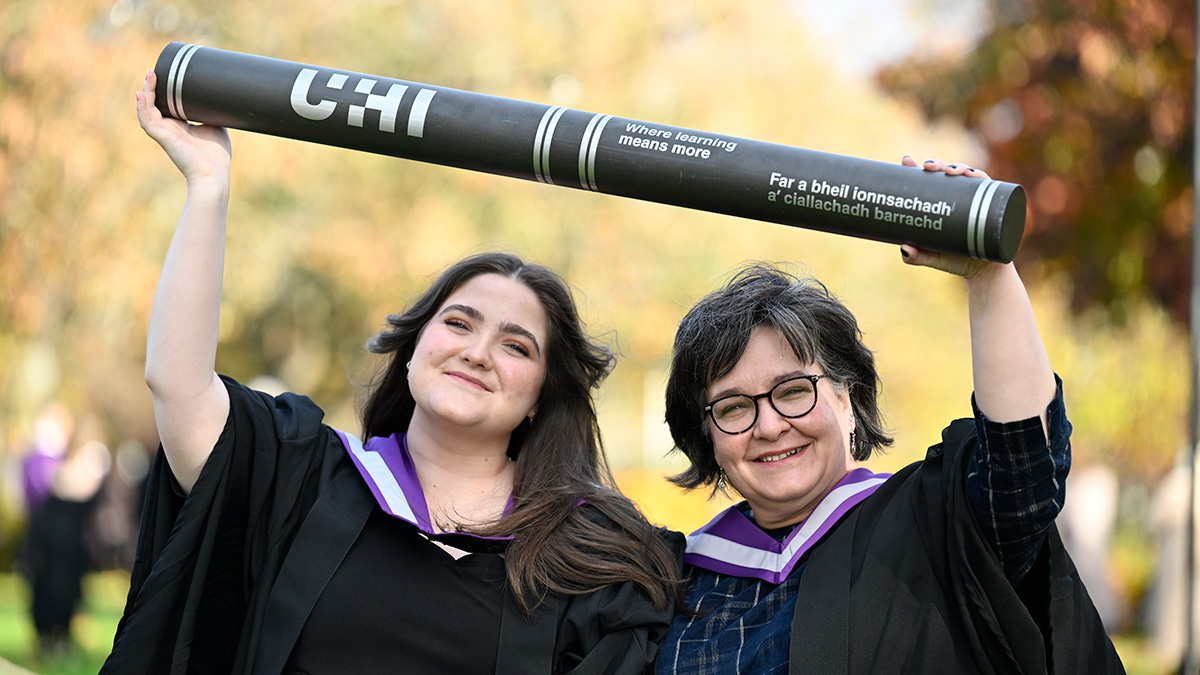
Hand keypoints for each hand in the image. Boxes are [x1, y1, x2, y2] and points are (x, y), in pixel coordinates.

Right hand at [135, 69, 231, 182]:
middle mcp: (169, 129)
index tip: (167, 75)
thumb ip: (212, 112)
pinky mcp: (162, 137)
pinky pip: (146, 120)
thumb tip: (220, 96)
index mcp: (179, 126)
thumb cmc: (216, 155)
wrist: (214, 173)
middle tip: (154, 71)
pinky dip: (142, 107)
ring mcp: (164, 133)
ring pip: (147, 109)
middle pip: (154, 104)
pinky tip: (140, 94)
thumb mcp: (216, 126)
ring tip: (149, 76)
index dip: (163, 91)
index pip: (166, 105)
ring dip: (146, 92)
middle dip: (152, 87)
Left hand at [897, 156, 1006, 282]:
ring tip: (949, 171)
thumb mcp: (933, 258)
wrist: (984, 274)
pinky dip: (981, 177)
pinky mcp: (992, 205)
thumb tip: (904, 248)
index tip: (905, 161)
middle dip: (937, 165)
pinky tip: (973, 175)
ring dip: (958, 167)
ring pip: (967, 176)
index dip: (916, 168)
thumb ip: (916, 256)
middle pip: (946, 174)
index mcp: (941, 205)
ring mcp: (976, 200)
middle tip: (928, 167)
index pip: (928, 182)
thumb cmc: (955, 261)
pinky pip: (989, 187)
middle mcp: (958, 198)